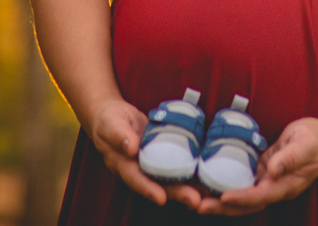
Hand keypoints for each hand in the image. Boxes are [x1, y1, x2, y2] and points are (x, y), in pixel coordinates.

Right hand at [87, 99, 205, 210]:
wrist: (114, 116)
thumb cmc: (109, 120)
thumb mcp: (111, 123)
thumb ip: (119, 135)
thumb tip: (130, 148)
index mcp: (123, 165)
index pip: (136, 179)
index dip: (148, 189)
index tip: (161, 198)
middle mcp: (139, 170)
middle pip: (158, 185)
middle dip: (177, 194)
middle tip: (195, 201)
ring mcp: (152, 165)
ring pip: (171, 180)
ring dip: (188, 187)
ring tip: (207, 194)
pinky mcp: (163, 157)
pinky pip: (177, 166)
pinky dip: (191, 173)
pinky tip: (208, 177)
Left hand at [194, 116, 317, 215]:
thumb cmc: (316, 141)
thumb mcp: (306, 144)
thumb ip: (290, 158)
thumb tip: (273, 170)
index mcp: (286, 185)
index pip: (260, 196)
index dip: (241, 198)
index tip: (223, 196)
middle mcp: (273, 188)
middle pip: (245, 205)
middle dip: (222, 207)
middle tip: (198, 205)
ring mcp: (266, 183)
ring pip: (240, 197)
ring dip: (219, 200)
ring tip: (196, 198)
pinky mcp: (261, 173)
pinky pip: (241, 184)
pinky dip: (225, 185)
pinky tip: (208, 182)